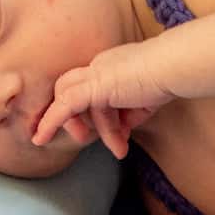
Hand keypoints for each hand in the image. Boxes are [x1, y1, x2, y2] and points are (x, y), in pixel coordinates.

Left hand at [33, 45, 175, 157]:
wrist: (173, 67)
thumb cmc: (168, 80)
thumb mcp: (145, 100)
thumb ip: (130, 112)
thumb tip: (122, 128)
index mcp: (111, 65)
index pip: (91, 88)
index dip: (97, 112)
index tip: (116, 130)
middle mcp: (98, 65)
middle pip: (73, 91)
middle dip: (79, 118)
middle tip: (91, 139)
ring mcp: (93, 73)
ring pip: (77, 105)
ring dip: (96, 130)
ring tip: (119, 148)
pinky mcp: (92, 86)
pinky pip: (64, 106)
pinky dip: (50, 122)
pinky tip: (40, 139)